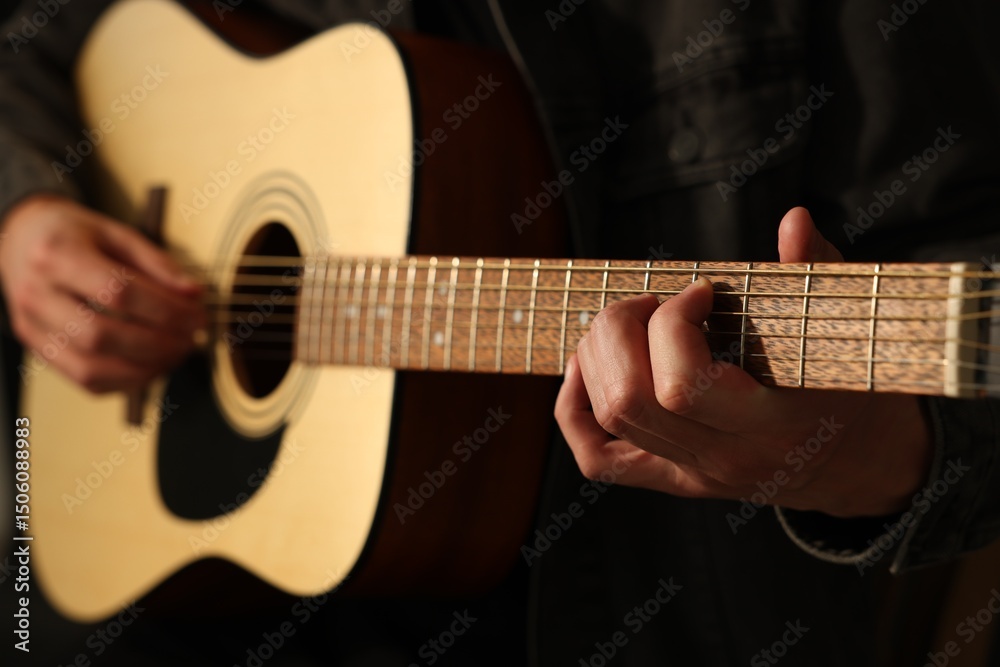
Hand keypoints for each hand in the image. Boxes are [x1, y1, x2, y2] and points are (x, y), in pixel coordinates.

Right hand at [0, 194, 204, 392]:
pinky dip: (126, 381)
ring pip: (91, 368)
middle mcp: (36, 294)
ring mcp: (32, 326)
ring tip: (176, 353)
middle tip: (191, 339)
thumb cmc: (73, 234)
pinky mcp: (38, 349)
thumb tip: (194, 294)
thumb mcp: (116, 233)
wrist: (21, 239)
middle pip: (102, 335)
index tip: (197, 315)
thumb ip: (157, 263)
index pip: (117, 292)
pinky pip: (85, 381)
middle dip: (158, 344)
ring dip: (145, 369)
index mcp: (56, 254)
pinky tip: (152, 365)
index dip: (166, 310)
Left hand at [555, 207, 931, 517]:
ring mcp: (692, 473)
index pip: (682, 386)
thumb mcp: (844, 333)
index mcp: (769, 425)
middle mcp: (723, 457)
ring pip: (608, 419)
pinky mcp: (671, 479)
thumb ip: (816, 274)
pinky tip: (589, 368)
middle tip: (650, 302)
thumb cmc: (851, 391)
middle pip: (628, 400)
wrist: (861, 467)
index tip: (699, 292)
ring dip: (597, 355)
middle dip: (620, 331)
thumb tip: (794, 220)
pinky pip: (598, 459)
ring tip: (629, 322)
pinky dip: (575, 408)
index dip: (672, 323)